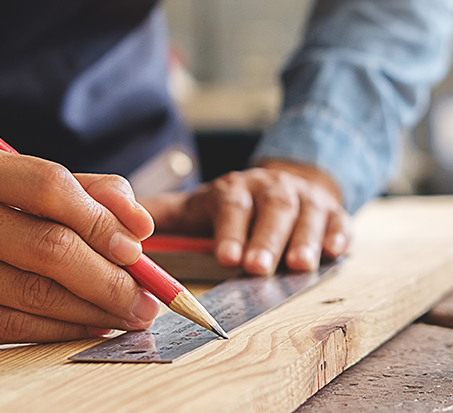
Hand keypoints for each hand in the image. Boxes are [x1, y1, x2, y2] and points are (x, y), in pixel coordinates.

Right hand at [0, 141, 158, 358]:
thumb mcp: (5, 188)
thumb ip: (78, 192)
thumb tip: (138, 222)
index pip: (49, 185)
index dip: (104, 218)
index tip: (140, 245)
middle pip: (48, 246)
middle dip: (112, 277)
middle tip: (148, 297)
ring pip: (34, 292)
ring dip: (95, 308)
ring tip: (129, 314)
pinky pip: (10, 327)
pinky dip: (61, 330)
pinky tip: (90, 327)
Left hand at [139, 161, 351, 275]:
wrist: (286, 185)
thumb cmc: (234, 207)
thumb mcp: (198, 207)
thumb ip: (162, 216)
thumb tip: (113, 223)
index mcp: (235, 189)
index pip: (231, 204)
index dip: (230, 230)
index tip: (225, 256)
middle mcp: (272, 189)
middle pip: (272, 209)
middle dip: (265, 239)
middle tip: (257, 268)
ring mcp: (305, 200)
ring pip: (307, 215)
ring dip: (303, 240)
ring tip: (298, 266)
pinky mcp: (333, 212)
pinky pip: (339, 221)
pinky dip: (338, 236)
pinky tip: (335, 251)